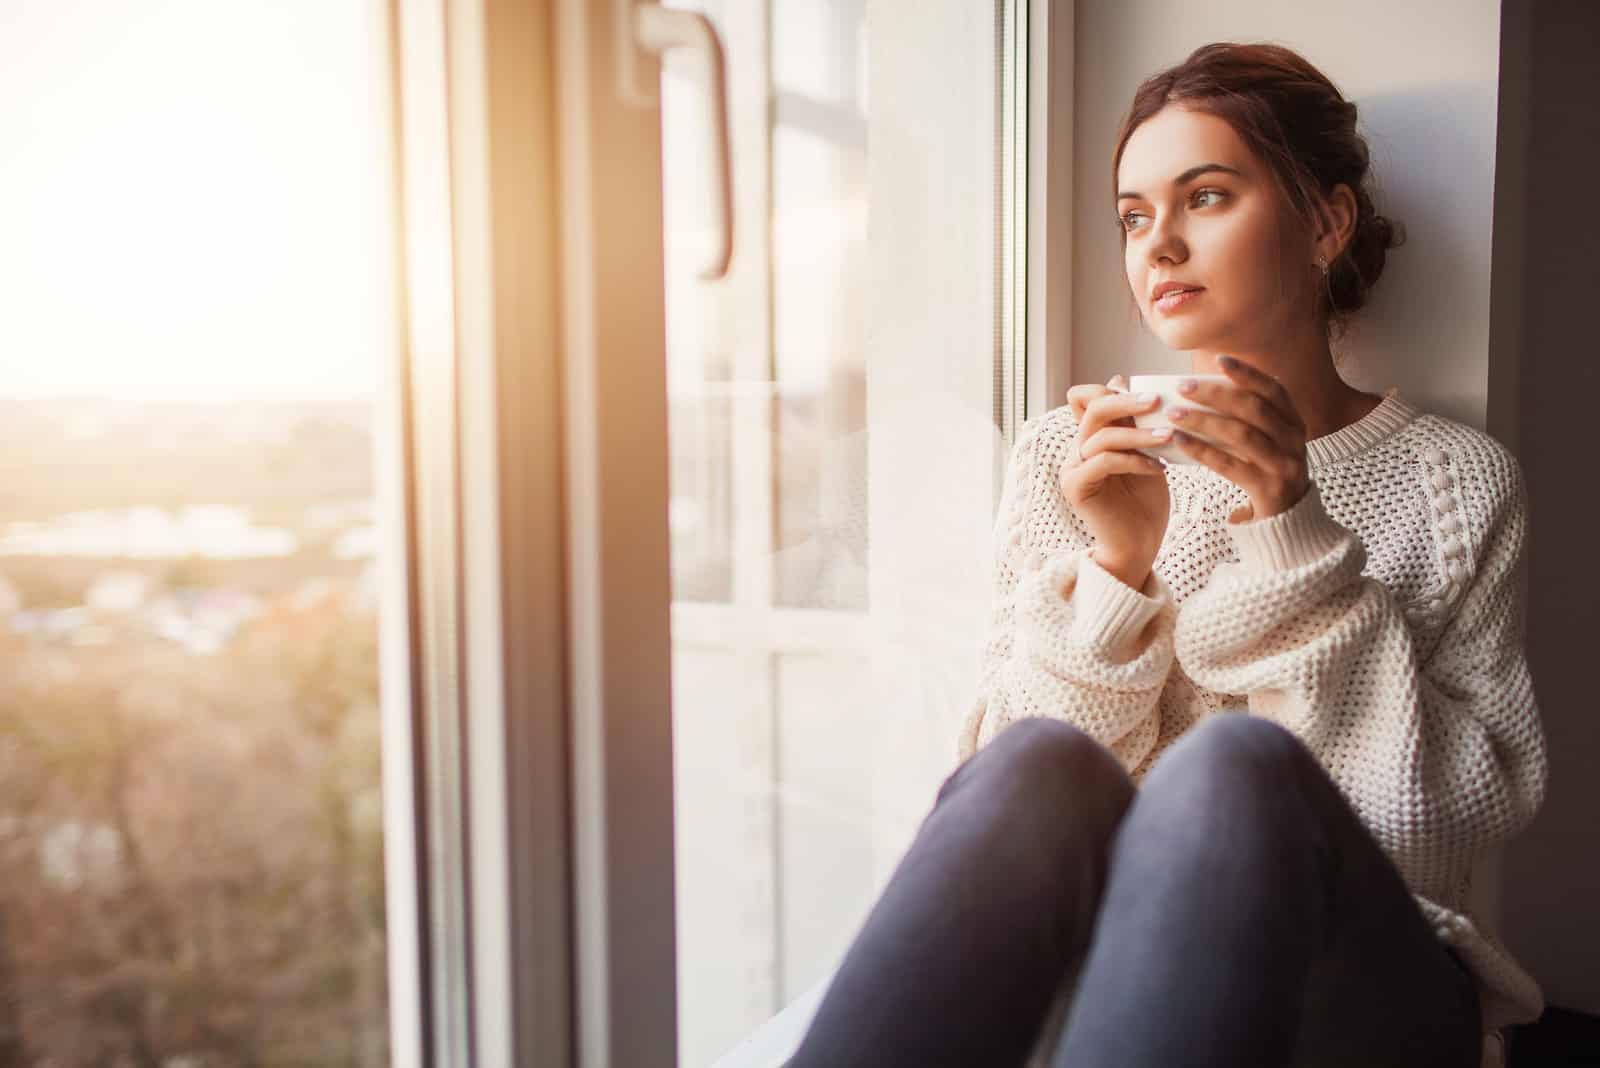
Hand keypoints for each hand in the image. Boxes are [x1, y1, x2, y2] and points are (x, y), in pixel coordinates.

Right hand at [1060, 374, 1171, 586]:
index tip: (1149, 394)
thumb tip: (1120, 378)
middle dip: (1126, 401)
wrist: (1138, 546)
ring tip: (1169, 437)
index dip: (1111, 389)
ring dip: (1139, 434)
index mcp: (1090, 438)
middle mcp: (1076, 449)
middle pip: (1092, 408)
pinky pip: (1104, 461)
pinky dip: (1135, 460)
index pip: (1085, 397)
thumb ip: (1132, 422)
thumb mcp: (1144, 453)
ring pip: (1101, 435)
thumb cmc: (1145, 502)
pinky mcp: (1076, 488)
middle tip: (1157, 401)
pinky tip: (1159, 467)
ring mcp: (1072, 468)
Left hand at [1167, 355, 1310, 521]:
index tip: (1220, 360)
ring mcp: (1283, 465)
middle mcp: (1293, 440)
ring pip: (1241, 435)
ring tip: (1173, 413)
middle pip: (1253, 409)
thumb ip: (1248, 416)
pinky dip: (1201, 450)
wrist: (1289, 518)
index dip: (1248, 374)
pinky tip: (1178, 440)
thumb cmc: (1267, 469)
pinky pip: (1229, 465)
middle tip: (1184, 386)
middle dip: (1216, 394)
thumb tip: (1206, 386)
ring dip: (1204, 421)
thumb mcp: (1269, 439)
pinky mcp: (1267, 488)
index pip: (1274, 390)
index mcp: (1294, 422)